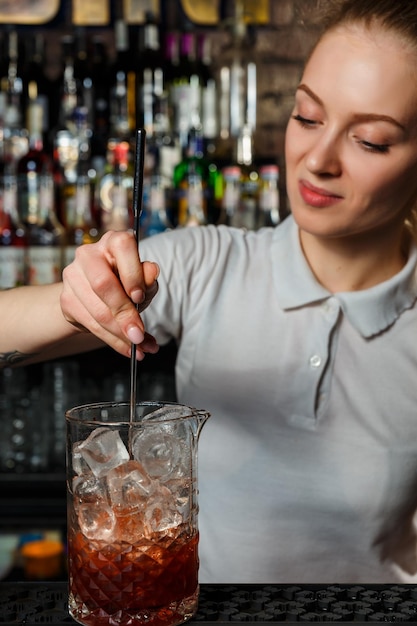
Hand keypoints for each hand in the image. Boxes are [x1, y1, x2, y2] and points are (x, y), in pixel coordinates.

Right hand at [61, 230, 159, 359]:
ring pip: (97, 311)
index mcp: (113, 242)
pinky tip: (126, 348)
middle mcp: (89, 254)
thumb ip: (148, 278)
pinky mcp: (66, 299)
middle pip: (103, 284)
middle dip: (124, 314)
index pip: (122, 247)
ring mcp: (73, 276)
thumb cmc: (126, 283)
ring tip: (139, 346)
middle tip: (139, 335)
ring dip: (120, 334)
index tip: (139, 296)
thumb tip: (152, 272)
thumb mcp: (142, 281)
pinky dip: (112, 341)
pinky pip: (90, 325)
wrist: (97, 296)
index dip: (132, 273)